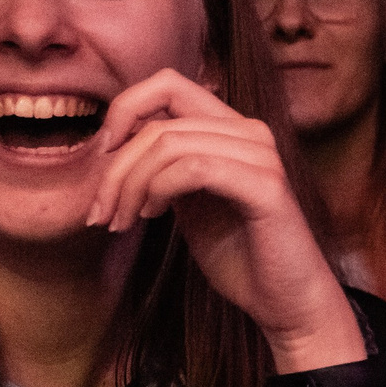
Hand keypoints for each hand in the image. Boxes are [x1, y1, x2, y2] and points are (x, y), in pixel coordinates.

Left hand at [84, 70, 357, 366]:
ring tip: (123, 220)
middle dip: (116, 167)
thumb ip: (163, 169)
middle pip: (158, 121)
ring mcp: (261, 155)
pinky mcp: (266, 186)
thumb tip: (114, 149)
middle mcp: (249, 131)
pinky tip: (153, 217)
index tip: (102, 156)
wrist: (284, 302)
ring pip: (169, 143)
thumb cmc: (238, 256)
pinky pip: (194, 168)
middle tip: (101, 211)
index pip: (167, 84)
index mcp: (231, 128)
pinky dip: (159, 190)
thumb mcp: (188, 203)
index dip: (124, 109)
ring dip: (131, 184)